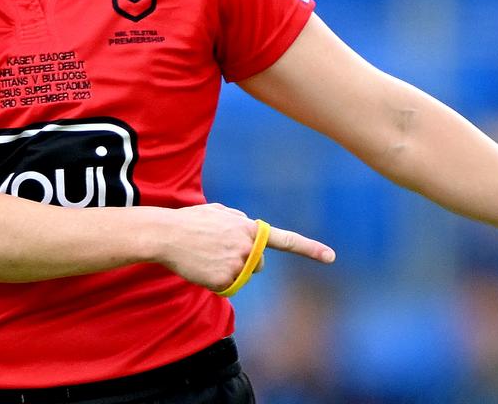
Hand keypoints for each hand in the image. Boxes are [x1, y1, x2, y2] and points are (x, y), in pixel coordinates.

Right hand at [158, 203, 334, 292]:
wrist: (167, 234)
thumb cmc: (191, 221)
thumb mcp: (220, 212)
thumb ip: (239, 221)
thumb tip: (249, 228)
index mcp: (249, 229)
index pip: (285, 240)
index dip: (310, 249)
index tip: (331, 257)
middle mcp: (248, 247)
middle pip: (259, 264)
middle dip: (245, 261)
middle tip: (219, 250)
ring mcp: (237, 265)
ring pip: (243, 276)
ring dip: (229, 270)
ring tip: (207, 256)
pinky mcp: (225, 281)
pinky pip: (226, 286)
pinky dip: (215, 281)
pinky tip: (202, 267)